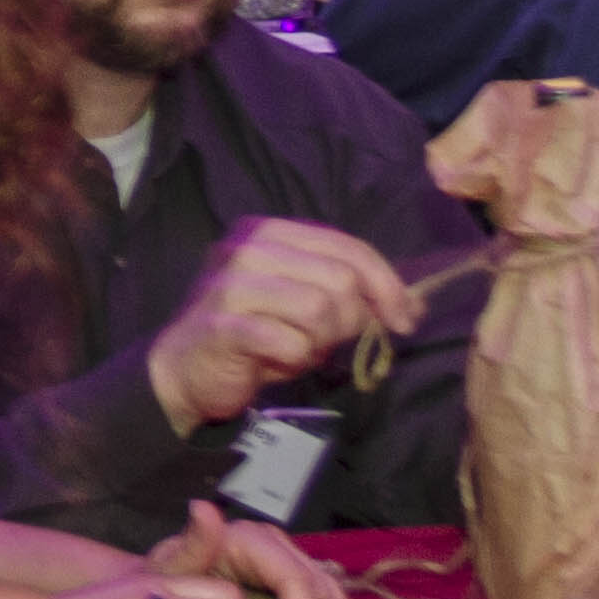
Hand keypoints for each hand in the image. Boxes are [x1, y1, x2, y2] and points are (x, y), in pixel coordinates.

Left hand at [141, 496, 349, 598]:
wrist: (168, 588)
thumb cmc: (166, 580)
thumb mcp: (170, 569)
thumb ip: (192, 546)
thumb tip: (202, 508)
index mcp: (251, 539)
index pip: (297, 582)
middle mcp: (279, 547)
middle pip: (323, 594)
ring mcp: (293, 565)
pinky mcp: (299, 586)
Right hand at [147, 218, 420, 431]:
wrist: (185, 367)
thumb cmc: (255, 332)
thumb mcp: (304, 302)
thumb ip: (349, 292)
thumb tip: (413, 305)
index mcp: (268, 231)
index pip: (349, 247)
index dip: (387, 285)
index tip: (403, 319)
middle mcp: (247, 248)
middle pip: (340, 278)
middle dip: (353, 318)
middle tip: (336, 341)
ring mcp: (230, 285)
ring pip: (319, 309)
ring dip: (322, 340)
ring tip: (302, 347)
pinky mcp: (222, 326)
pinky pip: (290, 343)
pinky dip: (296, 359)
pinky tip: (278, 360)